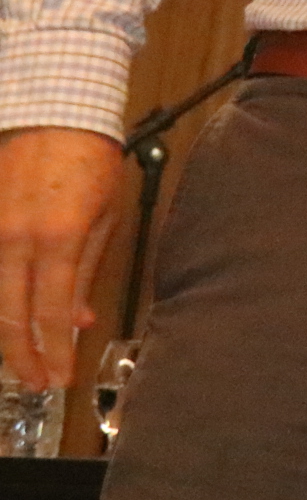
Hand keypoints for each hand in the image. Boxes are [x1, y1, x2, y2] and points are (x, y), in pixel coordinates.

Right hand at [0, 126, 132, 388]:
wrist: (54, 118)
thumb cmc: (89, 164)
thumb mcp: (104, 218)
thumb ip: (85, 272)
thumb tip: (80, 321)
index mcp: (56, 239)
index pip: (53, 312)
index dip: (56, 351)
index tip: (61, 377)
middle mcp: (14, 240)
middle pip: (9, 316)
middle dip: (22, 356)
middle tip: (37, 382)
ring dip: (5, 333)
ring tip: (22, 359)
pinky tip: (9, 317)